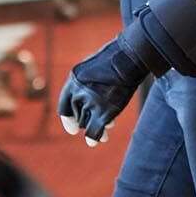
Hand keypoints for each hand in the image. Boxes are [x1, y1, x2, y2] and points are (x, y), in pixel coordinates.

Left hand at [56, 30, 151, 145]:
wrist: (130, 56)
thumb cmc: (117, 59)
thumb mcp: (95, 68)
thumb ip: (87, 83)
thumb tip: (86, 99)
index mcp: (74, 80)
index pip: (65, 106)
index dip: (68, 119)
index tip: (73, 130)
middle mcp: (79, 92)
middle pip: (78, 116)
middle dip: (85, 123)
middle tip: (93, 127)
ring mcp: (92, 102)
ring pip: (87, 124)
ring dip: (93, 130)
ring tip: (103, 136)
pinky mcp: (105, 111)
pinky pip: (95, 130)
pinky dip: (95, 137)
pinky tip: (99, 140)